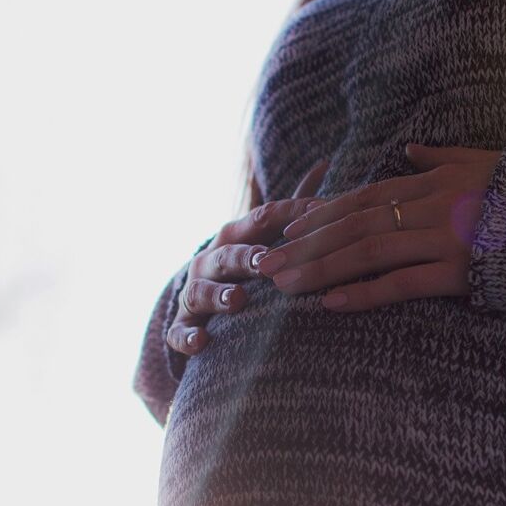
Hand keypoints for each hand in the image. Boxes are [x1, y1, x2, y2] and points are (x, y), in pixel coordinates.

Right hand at [166, 158, 329, 355]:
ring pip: (201, 292)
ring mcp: (194, 292)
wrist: (199, 302)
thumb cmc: (245, 264)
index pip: (262, 219)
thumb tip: (324, 162)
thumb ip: (292, 206)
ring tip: (239, 300)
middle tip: (266, 262)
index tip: (317, 217)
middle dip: (245, 257)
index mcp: (236, 236)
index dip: (288, 217)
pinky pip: (180, 332)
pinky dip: (189, 337)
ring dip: (219, 295)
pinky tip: (203, 342)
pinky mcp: (183, 326)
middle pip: (228, 255)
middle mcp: (210, 260)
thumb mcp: (265, 233)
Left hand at [255, 143, 501, 310]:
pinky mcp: (456, 272)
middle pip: (352, 225)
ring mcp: (440, 239)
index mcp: (429, 183)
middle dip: (305, 246)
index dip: (322, 215)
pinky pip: (400, 284)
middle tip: (266, 263)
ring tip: (284, 285)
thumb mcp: (481, 162)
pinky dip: (363, 293)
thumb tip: (410, 150)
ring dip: (319, 269)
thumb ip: (440, 157)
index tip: (288, 231)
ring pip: (366, 252)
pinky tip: (331, 304)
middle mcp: (427, 207)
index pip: (362, 198)